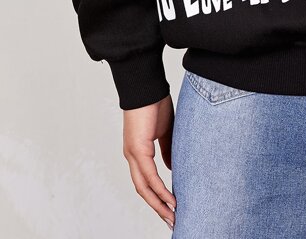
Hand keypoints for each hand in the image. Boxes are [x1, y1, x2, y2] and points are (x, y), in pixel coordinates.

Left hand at [122, 94, 175, 229]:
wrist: (147, 86)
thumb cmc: (155, 103)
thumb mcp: (165, 130)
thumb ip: (167, 150)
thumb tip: (170, 168)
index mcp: (138, 152)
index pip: (146, 180)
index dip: (157, 196)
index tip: (171, 207)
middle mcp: (132, 156)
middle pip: (143, 190)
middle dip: (157, 207)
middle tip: (172, 220)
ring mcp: (133, 154)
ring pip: (143, 187)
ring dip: (158, 204)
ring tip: (172, 215)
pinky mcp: (137, 149)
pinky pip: (148, 176)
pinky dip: (159, 189)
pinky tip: (169, 198)